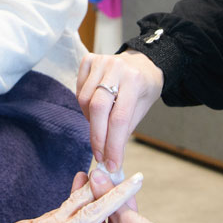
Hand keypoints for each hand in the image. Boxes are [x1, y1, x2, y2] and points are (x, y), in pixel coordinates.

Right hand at [76, 50, 162, 174]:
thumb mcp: (142, 108)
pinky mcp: (89, 59)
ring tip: (100, 125)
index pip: (120, 118)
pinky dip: (84, 105)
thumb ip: (125, 129)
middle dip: (97, 137)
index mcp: (135, 81)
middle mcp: (117, 68)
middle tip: (99, 155)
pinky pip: (79, 89)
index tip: (111, 163)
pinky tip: (94, 108)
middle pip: (98, 108)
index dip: (113, 144)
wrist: (143, 62)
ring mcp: (101, 61)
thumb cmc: (143, 88)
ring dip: (90, 120)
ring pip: (84, 99)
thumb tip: (110, 156)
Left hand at [80, 168, 174, 222]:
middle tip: (101, 183)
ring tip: (120, 202)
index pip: (83, 219)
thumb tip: (94, 175)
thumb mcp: (129, 217)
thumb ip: (109, 196)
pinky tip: (126, 221)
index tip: (84, 177)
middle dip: (100, 207)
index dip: (85, 194)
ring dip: (111, 221)